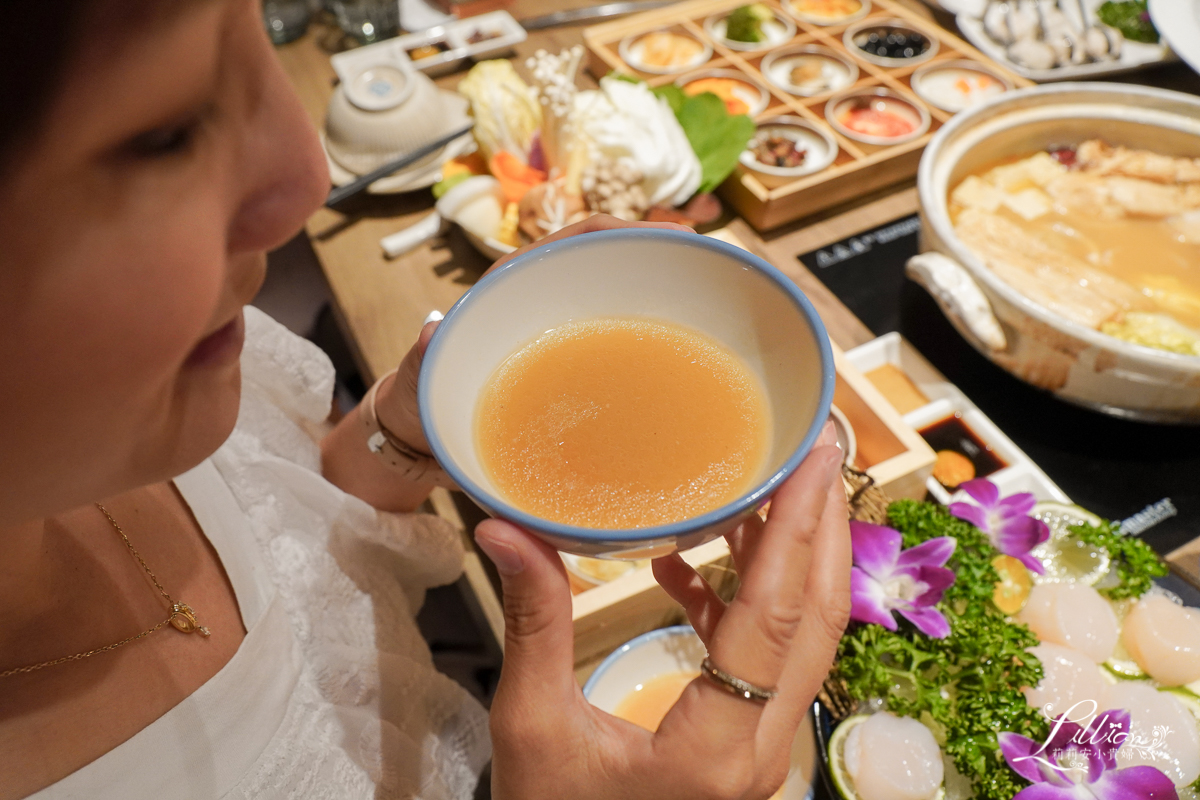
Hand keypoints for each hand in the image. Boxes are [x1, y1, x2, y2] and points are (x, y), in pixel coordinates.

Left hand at [373, 215, 694, 454]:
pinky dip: (652, 358)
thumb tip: (434, 328)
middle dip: (665, 265)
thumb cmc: (418, 404)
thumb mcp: (418, 380)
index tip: (674, 234)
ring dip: (666, 310)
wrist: (421, 448)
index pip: (577, 240)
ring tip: (719, 320)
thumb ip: (422, 357)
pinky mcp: (578, 380)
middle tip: (718, 274)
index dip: (627, 230)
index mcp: (513, 289)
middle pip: (616, 270)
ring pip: (625, 312)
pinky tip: (685, 378)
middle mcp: (548, 306)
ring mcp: (567, 343)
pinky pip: (621, 359)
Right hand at [475, 422, 850, 799]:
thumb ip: (534, 622)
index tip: (811, 459)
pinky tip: (687, 570)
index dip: (795, 529)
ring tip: (760, 493)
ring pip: (801, 640)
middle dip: (819, 531)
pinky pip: (763, 663)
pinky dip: (739, 607)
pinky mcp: (744, 746)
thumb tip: (504, 528)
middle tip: (812, 454)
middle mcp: (759, 749)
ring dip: (788, 563)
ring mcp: (761, 751)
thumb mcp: (533, 724)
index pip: (771, 618)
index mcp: (713, 748)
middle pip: (814, 623)